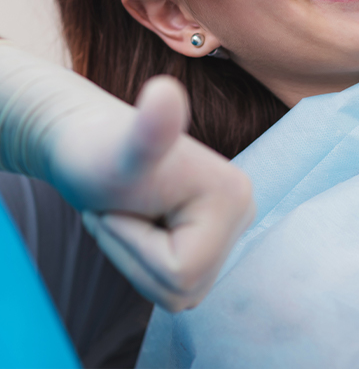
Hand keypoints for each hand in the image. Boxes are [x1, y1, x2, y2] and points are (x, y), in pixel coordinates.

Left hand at [0, 43, 254, 311]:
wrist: (91, 144)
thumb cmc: (98, 151)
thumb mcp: (124, 151)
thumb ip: (150, 128)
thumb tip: (165, 90)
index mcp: (235, 197)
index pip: (180, 272)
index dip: (133, 247)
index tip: (118, 207)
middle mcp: (245, 210)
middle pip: (185, 287)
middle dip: (135, 257)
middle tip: (118, 211)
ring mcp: (233, 225)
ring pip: (181, 290)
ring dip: (138, 260)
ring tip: (128, 215)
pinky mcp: (216, 236)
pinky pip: (180, 282)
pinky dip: (147, 262)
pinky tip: (141, 224)